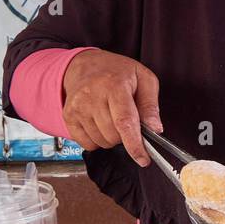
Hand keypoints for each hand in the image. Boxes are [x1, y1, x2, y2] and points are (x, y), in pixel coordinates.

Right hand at [61, 49, 161, 164]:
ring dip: (111, 138)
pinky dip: (97, 140)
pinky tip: (99, 123)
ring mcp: (78, 107)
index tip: (143, 159)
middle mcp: (92, 95)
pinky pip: (87, 144)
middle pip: (113, 136)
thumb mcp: (143, 79)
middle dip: (125, 136)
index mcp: (114, 85)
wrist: (86, 64)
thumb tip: (155, 129)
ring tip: (111, 117)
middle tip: (125, 120)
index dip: (134, 144)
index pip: (124, 122)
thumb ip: (151, 105)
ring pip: (101, 142)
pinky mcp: (68, 116)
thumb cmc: (117, 72)